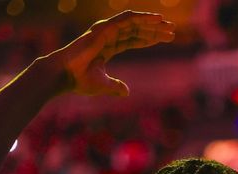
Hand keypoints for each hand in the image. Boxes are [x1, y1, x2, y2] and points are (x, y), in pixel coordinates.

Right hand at [44, 11, 174, 96]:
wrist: (64, 75)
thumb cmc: (79, 80)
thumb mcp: (103, 84)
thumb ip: (115, 86)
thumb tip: (127, 92)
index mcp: (107, 47)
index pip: (133, 40)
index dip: (150, 39)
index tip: (166, 39)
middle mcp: (108, 36)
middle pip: (136, 30)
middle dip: (154, 30)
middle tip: (173, 31)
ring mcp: (105, 30)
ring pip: (134, 23)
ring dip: (152, 23)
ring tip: (168, 25)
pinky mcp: (104, 28)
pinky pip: (126, 19)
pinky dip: (141, 17)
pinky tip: (155, 18)